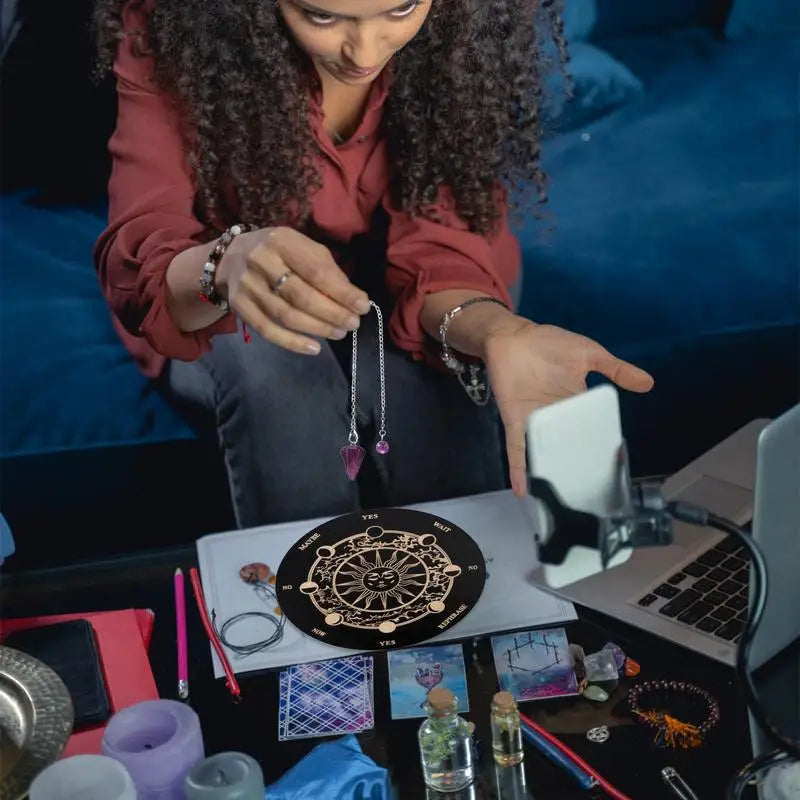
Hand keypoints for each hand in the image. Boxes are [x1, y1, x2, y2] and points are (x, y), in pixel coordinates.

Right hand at [217, 227, 371, 353]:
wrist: (229, 257)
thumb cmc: (278, 253)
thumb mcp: (302, 248)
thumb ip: (326, 269)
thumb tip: (353, 298)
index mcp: (282, 241)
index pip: (317, 272)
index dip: (342, 292)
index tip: (363, 306)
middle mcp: (261, 261)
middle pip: (301, 296)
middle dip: (332, 314)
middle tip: (352, 324)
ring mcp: (247, 285)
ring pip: (286, 316)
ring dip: (317, 329)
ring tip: (338, 333)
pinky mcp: (239, 306)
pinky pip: (267, 330)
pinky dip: (292, 343)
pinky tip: (313, 348)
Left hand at [484, 318, 654, 495]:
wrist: (511, 337)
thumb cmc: (549, 343)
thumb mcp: (589, 354)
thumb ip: (616, 369)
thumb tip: (649, 383)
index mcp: (577, 402)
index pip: (593, 428)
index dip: (603, 445)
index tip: (616, 465)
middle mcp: (558, 417)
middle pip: (570, 447)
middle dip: (579, 467)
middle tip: (593, 491)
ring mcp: (535, 421)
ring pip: (545, 452)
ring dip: (551, 474)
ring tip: (562, 501)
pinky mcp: (515, 421)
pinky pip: (517, 448)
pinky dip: (519, 468)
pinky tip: (524, 491)